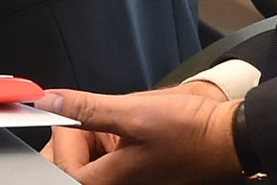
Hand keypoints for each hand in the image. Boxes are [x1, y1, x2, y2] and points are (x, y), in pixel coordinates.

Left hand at [36, 84, 240, 183]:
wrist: (226, 137)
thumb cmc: (189, 131)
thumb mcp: (132, 112)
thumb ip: (86, 109)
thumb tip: (49, 100)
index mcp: (110, 182)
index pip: (61, 167)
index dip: (62, 137)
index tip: (70, 114)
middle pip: (71, 167)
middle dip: (71, 138)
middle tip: (86, 115)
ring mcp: (127, 181)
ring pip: (88, 161)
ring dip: (89, 137)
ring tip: (113, 122)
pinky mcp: (136, 173)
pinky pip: (106, 159)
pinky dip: (105, 140)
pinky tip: (120, 128)